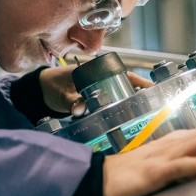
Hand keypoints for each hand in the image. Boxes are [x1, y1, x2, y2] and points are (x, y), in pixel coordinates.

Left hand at [39, 66, 153, 116]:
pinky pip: (110, 109)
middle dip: (139, 98)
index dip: (140, 82)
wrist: (41, 91)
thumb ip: (70, 101)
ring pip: (120, 100)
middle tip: (153, 109)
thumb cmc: (51, 85)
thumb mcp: (60, 93)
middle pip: (127, 88)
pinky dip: (117, 115)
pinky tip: (125, 124)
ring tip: (144, 118)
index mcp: (97, 71)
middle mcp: (102, 81)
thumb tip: (79, 109)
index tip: (152, 89)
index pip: (124, 75)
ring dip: (130, 108)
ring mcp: (100, 93)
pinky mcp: (95, 105)